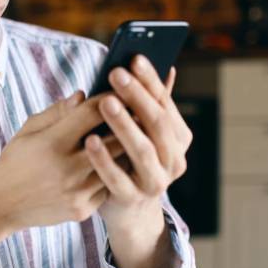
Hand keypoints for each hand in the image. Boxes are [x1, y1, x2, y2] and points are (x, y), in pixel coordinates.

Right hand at [0, 91, 126, 231]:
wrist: (0, 204)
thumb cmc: (15, 160)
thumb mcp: (29, 130)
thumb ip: (58, 112)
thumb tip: (84, 95)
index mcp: (53, 142)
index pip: (92, 113)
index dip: (110, 99)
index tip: (122, 91)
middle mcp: (68, 167)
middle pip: (114, 139)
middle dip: (128, 124)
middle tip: (140, 112)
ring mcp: (77, 191)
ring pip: (117, 166)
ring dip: (127, 150)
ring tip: (136, 137)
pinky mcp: (82, 209)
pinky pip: (108, 187)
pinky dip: (113, 175)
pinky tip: (118, 165)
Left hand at [84, 56, 191, 226]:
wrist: (127, 209)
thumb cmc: (129, 158)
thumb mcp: (142, 131)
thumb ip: (149, 103)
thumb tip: (166, 67)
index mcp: (177, 137)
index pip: (165, 103)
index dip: (150, 80)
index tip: (133, 57)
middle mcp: (173, 159)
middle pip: (156, 123)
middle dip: (136, 96)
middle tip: (116, 73)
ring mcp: (156, 182)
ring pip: (142, 150)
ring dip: (123, 124)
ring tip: (104, 102)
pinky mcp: (132, 199)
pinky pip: (118, 179)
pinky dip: (104, 159)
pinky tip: (90, 140)